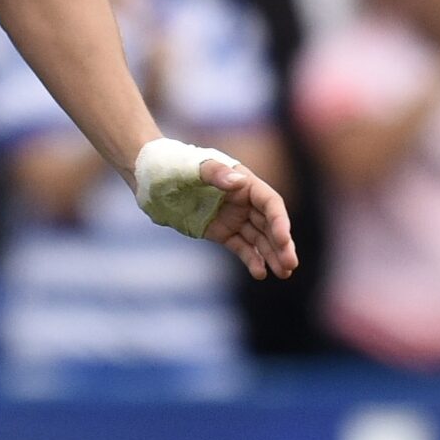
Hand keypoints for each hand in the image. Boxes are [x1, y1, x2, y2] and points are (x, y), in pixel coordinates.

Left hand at [134, 139, 298, 279]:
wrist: (149, 178)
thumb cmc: (172, 165)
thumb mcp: (192, 167)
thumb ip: (216, 173)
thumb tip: (239, 182)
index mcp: (243, 181)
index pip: (270, 203)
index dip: (279, 222)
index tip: (283, 241)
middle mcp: (243, 200)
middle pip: (269, 224)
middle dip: (281, 244)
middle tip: (290, 266)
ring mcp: (233, 217)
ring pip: (259, 239)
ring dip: (271, 255)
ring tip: (283, 274)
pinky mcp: (221, 232)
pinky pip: (241, 247)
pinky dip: (251, 259)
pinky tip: (260, 273)